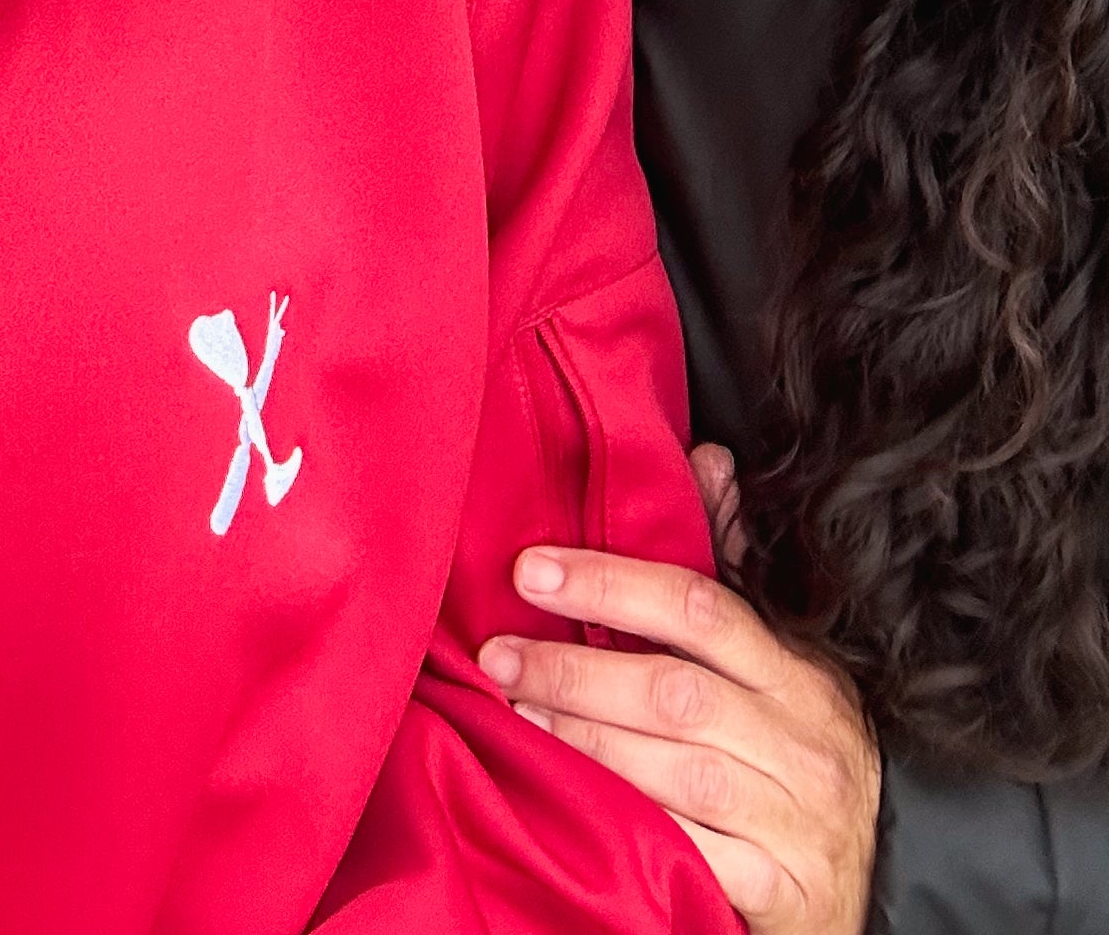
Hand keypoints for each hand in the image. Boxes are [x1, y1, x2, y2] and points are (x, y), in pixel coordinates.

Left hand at [482, 453, 879, 934]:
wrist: (853, 897)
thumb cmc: (796, 762)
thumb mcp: (783, 667)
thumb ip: (734, 567)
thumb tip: (709, 461)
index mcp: (801, 675)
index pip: (702, 609)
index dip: (611, 585)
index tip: (532, 570)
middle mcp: (804, 743)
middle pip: (676, 691)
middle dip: (576, 668)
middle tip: (500, 653)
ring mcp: (795, 822)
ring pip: (677, 769)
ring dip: (584, 737)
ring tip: (517, 712)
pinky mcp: (779, 892)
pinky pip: (693, 852)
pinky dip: (630, 821)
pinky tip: (576, 798)